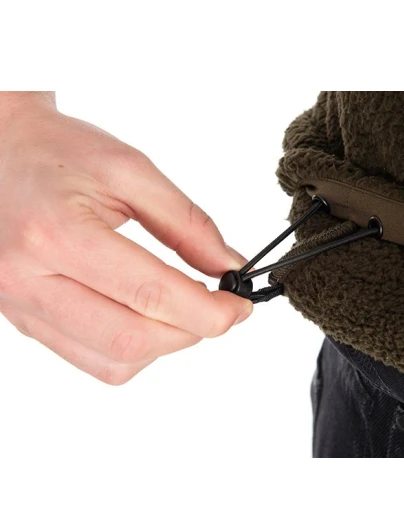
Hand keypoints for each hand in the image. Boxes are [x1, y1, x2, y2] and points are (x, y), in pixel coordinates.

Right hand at [0, 93, 251, 383]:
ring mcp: (22, 307)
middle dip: (192, 331)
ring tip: (180, 307)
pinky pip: (92, 360)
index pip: (151, 294)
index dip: (209, 311)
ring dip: (165, 344)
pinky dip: (134, 348)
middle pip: (134, 340)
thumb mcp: (130, 170)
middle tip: (218, 307)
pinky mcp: (25, 319)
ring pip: (114, 362)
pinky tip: (145, 315)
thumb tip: (228, 266)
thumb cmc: (59, 151)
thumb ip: (187, 223)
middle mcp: (29, 280)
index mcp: (56, 233)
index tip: (240, 306)